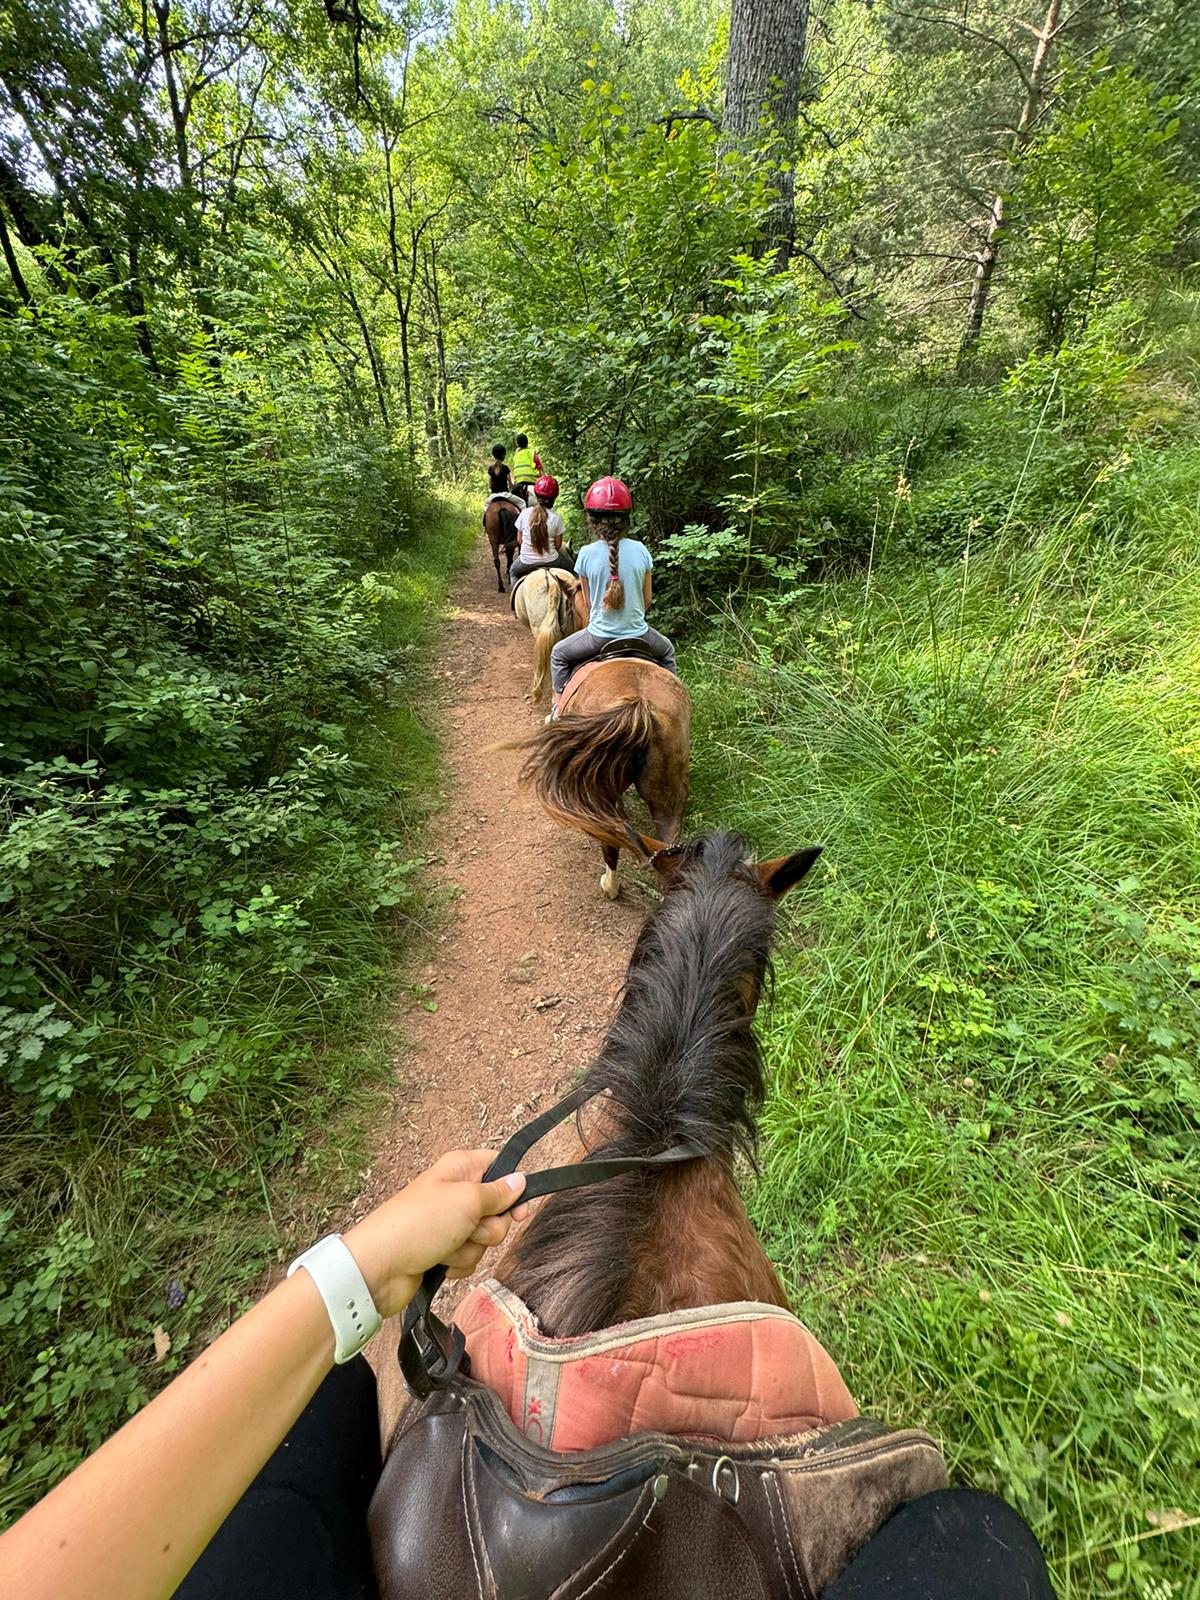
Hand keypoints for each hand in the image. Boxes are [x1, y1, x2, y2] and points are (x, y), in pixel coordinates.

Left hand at [342, 1151, 526, 1318]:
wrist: (380, 1268)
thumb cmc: (418, 1225)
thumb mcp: (466, 1201)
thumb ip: (498, 1192)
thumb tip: (520, 1179)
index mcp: (459, 1169)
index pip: (499, 1166)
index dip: (513, 1187)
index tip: (517, 1209)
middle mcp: (454, 1193)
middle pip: (497, 1209)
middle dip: (490, 1227)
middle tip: (470, 1228)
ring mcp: (447, 1223)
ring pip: (483, 1238)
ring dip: (471, 1248)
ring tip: (446, 1248)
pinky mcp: (442, 1249)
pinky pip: (468, 1257)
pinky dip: (458, 1263)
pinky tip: (440, 1263)